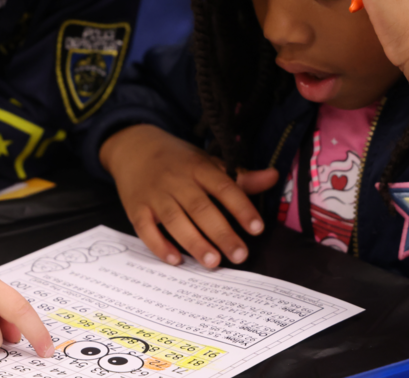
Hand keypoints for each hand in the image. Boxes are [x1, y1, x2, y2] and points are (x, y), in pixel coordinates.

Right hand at [101, 124, 278, 268]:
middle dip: (221, 232)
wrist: (133, 146)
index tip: (257, 228)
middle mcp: (176, 180)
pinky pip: (145, 228)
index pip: (224, 187)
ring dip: (194, 242)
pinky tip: (175, 260)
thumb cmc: (178, 159)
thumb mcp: (207, 162)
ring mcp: (155, 194)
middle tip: (240, 255)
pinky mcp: (136, 208)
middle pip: (201, 208)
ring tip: (213, 262)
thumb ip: (240, 176)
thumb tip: (274, 177)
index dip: (241, 207)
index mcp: (198, 167)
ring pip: (175, 220)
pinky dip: (159, 245)